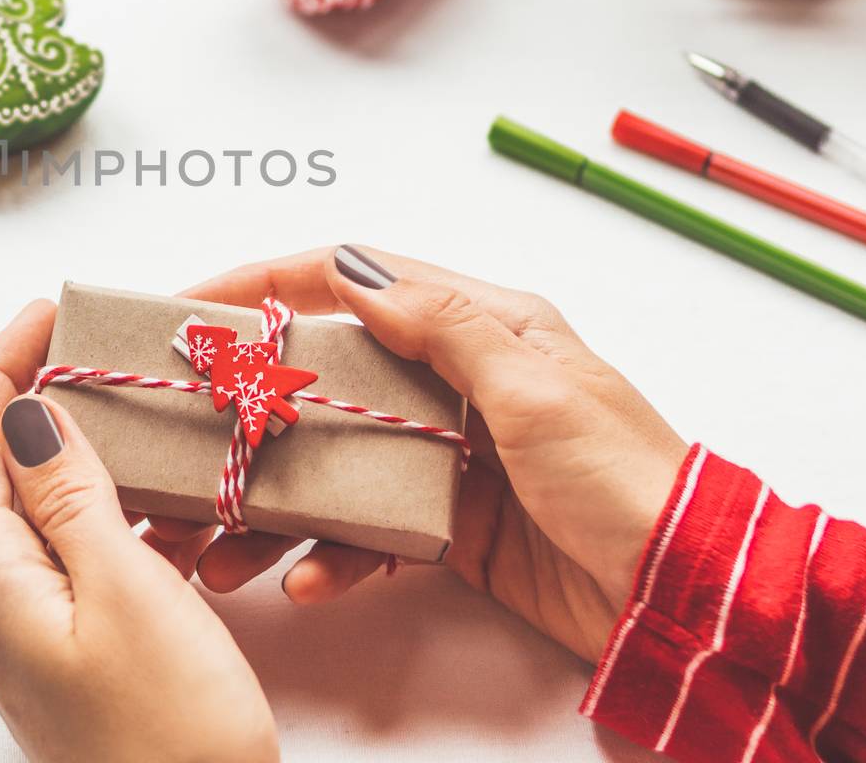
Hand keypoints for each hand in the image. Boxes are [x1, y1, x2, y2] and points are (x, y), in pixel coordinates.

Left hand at [0, 300, 279, 762]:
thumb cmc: (171, 744)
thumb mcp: (126, 592)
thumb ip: (70, 496)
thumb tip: (32, 413)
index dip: (0, 363)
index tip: (48, 312)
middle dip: (33, 394)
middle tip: (95, 348)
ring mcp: (24, 632)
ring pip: (29, 508)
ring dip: (71, 448)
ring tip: (130, 408)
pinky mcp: (66, 652)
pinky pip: (64, 551)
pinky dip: (97, 503)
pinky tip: (151, 497)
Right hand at [164, 246, 687, 662]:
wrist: (679, 594)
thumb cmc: (624, 477)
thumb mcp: (536, 388)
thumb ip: (444, 327)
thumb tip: (356, 270)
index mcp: (479, 325)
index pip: (353, 280)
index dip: (269, 283)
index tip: (198, 302)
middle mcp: (452, 379)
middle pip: (326, 372)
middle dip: (251, 402)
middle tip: (186, 425)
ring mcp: (445, 452)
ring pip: (334, 458)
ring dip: (276, 498)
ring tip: (222, 538)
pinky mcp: (444, 522)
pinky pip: (366, 527)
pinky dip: (331, 553)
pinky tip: (307, 579)